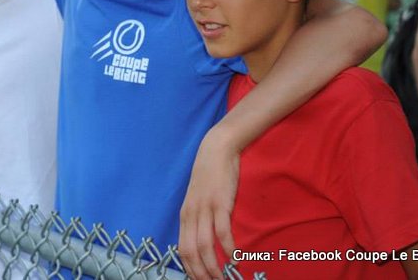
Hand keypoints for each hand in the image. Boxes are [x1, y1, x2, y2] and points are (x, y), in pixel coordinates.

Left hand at [178, 128, 239, 279]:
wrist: (216, 150)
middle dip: (202, 273)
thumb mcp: (198, 199)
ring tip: (224, 278)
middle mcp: (191, 214)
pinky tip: (235, 258)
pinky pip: (222, 231)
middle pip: (192, 252)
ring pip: (205, 246)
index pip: (182, 249)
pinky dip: (228, 248)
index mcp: (185, 216)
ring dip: (215, 266)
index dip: (190, 269)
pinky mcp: (220, 203)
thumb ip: (199, 218)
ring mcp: (205, 209)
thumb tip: (203, 240)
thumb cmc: (209, 176)